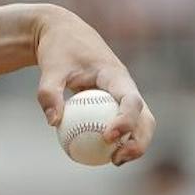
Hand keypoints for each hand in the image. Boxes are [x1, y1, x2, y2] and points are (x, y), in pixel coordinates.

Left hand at [34, 6, 155, 165]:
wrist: (63, 33)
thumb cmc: (58, 49)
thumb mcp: (50, 67)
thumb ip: (49, 93)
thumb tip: (54, 123)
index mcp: (115, 74)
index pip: (131, 100)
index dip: (125, 121)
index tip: (107, 137)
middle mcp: (125, 86)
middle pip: (146, 117)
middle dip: (139, 140)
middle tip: (117, 159)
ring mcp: (122, 94)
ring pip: (140, 123)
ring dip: (134, 144)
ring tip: (114, 161)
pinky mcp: (114, 100)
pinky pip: (123, 122)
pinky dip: (120, 139)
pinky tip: (102, 154)